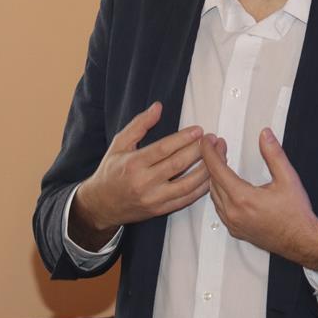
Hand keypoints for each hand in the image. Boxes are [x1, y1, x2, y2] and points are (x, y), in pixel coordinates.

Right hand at [70, 102, 209, 249]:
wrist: (100, 205)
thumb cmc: (110, 172)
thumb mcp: (119, 144)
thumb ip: (139, 124)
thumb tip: (158, 107)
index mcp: (133, 163)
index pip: (163, 149)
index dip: (183, 139)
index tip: (198, 130)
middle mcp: (144, 182)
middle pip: (178, 165)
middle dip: (199, 151)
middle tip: (213, 140)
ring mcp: (153, 199)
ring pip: (186, 184)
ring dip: (205, 170)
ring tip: (217, 157)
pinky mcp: (159, 210)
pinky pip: (185, 200)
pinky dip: (200, 189)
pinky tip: (210, 178)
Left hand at [201, 128, 317, 271]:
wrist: (302, 241)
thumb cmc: (296, 213)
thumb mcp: (288, 178)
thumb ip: (274, 154)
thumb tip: (265, 135)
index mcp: (242, 198)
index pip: (217, 170)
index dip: (210, 152)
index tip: (207, 141)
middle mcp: (233, 212)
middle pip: (213, 181)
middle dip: (213, 161)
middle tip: (220, 146)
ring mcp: (232, 223)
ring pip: (213, 195)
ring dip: (215, 177)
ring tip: (223, 162)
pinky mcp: (235, 231)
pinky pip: (219, 208)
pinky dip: (219, 192)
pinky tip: (226, 185)